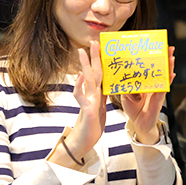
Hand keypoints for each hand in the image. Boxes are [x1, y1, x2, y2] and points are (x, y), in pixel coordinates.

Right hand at [52, 40, 106, 166]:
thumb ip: (102, 96)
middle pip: (94, 73)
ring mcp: (88, 102)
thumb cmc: (92, 126)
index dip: (103, 61)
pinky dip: (80, 86)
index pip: (101, 74)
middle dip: (94, 57)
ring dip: (85, 66)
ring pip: (87, 81)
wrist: (83, 143)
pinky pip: (81, 97)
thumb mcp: (101, 108)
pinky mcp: (87, 111)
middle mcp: (91, 95)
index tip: (103, 47)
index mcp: (97, 95)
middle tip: (92, 41)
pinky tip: (80, 76)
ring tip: (82, 52)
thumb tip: (106, 84)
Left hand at [121, 46, 176, 144]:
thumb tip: (125, 81)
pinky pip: (163, 89)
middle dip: (165, 58)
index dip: (152, 58)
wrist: (138, 124)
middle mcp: (152, 85)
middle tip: (169, 47)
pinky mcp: (158, 101)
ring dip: (169, 67)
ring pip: (164, 77)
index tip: (155, 47)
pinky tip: (172, 74)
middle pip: (159, 69)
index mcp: (144, 82)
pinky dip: (168, 82)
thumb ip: (125, 88)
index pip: (149, 67)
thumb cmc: (133, 109)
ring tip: (172, 57)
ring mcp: (157, 92)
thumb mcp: (125, 95)